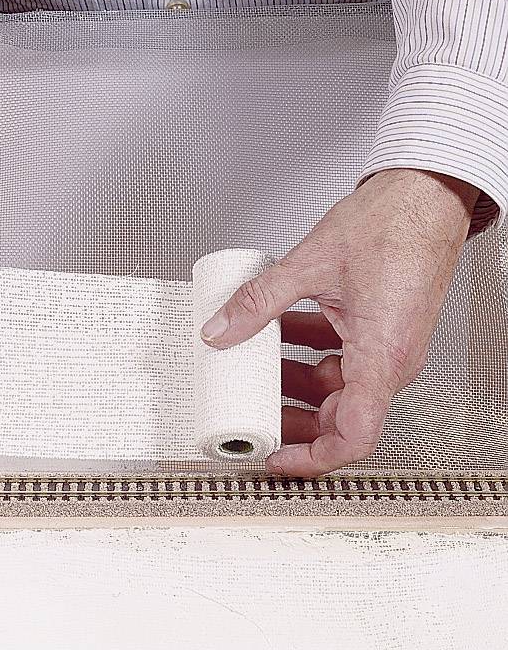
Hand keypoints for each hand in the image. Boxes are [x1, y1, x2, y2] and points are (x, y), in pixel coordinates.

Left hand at [200, 169, 478, 475]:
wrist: (428, 192)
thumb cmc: (396, 224)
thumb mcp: (308, 265)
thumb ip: (258, 301)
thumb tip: (220, 329)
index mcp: (381, 355)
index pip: (353, 436)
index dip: (310, 457)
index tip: (275, 457)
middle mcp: (390, 359)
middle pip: (339, 416)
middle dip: (291, 417)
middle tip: (252, 409)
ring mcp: (386, 345)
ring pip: (335, 385)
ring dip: (293, 380)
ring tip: (253, 366)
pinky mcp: (379, 328)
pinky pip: (339, 356)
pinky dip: (305, 350)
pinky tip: (276, 332)